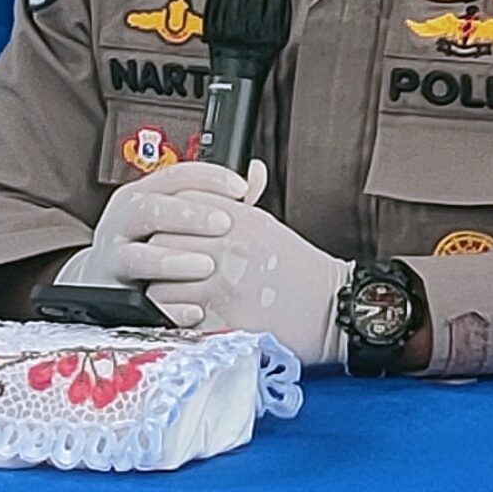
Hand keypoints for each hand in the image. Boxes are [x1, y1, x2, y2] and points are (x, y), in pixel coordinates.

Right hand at [68, 156, 262, 297]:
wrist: (108, 284)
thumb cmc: (154, 244)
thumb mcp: (180, 216)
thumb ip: (219, 199)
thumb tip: (257, 173)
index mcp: (141, 195)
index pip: (173, 176)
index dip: (208, 178)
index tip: (241, 188)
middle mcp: (122, 222)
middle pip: (150, 209)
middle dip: (189, 215)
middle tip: (224, 224)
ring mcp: (112, 258)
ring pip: (136, 255)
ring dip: (172, 260)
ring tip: (207, 265)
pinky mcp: (112, 294)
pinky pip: (138, 301)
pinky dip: (169, 307)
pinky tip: (196, 309)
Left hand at [149, 195, 354, 368]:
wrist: (333, 310)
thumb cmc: (303, 271)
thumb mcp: (273, 226)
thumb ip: (245, 203)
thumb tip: (247, 173)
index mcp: (243, 221)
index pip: (181, 205)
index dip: (171, 216)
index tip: (173, 228)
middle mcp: (232, 249)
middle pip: (163, 240)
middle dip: (159, 252)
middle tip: (165, 262)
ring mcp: (225, 285)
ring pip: (162, 280)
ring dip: (161, 286)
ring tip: (172, 290)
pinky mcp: (222, 319)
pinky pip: (178, 315)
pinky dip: (174, 315)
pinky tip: (185, 312)